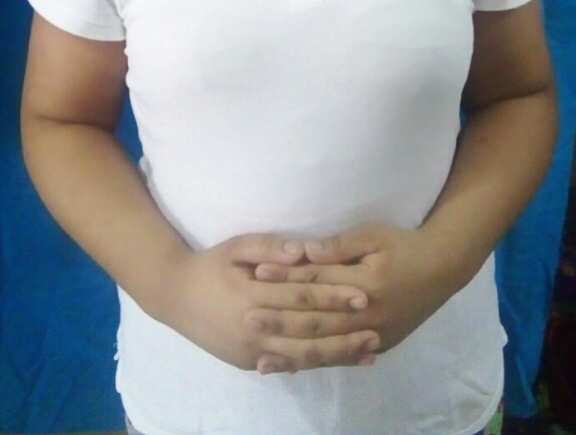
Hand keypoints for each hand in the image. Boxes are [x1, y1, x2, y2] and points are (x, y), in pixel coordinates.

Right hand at [158, 232, 379, 372]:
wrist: (174, 297)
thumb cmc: (210, 265)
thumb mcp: (235, 246)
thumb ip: (268, 247)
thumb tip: (303, 251)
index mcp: (252, 296)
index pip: (301, 297)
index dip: (333, 297)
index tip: (362, 295)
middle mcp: (254, 328)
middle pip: (307, 331)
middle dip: (343, 331)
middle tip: (375, 329)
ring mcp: (252, 351)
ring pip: (301, 355)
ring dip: (337, 355)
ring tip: (368, 352)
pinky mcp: (250, 363)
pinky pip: (287, 366)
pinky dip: (315, 365)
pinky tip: (337, 362)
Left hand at [252, 223, 456, 371]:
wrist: (442, 269)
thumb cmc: (403, 245)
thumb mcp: (373, 235)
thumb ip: (339, 246)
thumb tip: (306, 252)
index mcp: (365, 283)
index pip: (317, 281)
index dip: (286, 277)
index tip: (257, 274)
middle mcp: (367, 314)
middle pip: (316, 318)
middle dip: (280, 319)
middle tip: (247, 319)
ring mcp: (373, 335)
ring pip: (326, 346)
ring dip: (292, 350)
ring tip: (261, 354)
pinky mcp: (376, 346)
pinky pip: (340, 358)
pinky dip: (315, 362)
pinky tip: (292, 366)